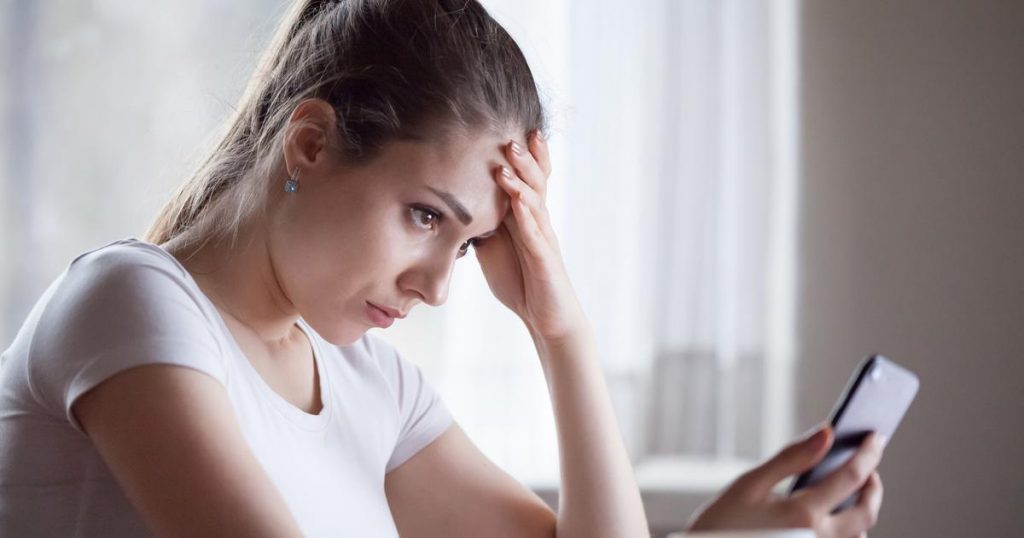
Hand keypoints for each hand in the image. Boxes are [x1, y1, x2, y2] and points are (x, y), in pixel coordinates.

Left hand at [474, 131, 586, 342]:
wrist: (546, 317)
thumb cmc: (521, 281)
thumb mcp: (492, 247)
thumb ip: (480, 225)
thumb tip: (453, 207)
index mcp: (525, 217)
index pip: (525, 178)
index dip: (520, 155)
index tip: (507, 127)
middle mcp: (538, 222)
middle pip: (534, 181)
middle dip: (524, 156)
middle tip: (511, 132)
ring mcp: (543, 238)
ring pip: (535, 200)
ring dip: (522, 178)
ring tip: (510, 157)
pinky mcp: (545, 259)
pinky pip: (536, 233)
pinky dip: (526, 215)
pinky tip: (517, 202)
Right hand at [687, 426, 884, 537]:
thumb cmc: (721, 523)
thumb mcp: (749, 484)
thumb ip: (791, 457)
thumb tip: (826, 434)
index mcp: (803, 514)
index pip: (851, 477)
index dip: (868, 453)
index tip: (875, 436)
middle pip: (866, 512)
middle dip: (874, 487)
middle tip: (870, 468)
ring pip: (858, 535)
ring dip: (860, 511)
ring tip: (848, 491)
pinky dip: (845, 530)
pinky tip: (830, 517)